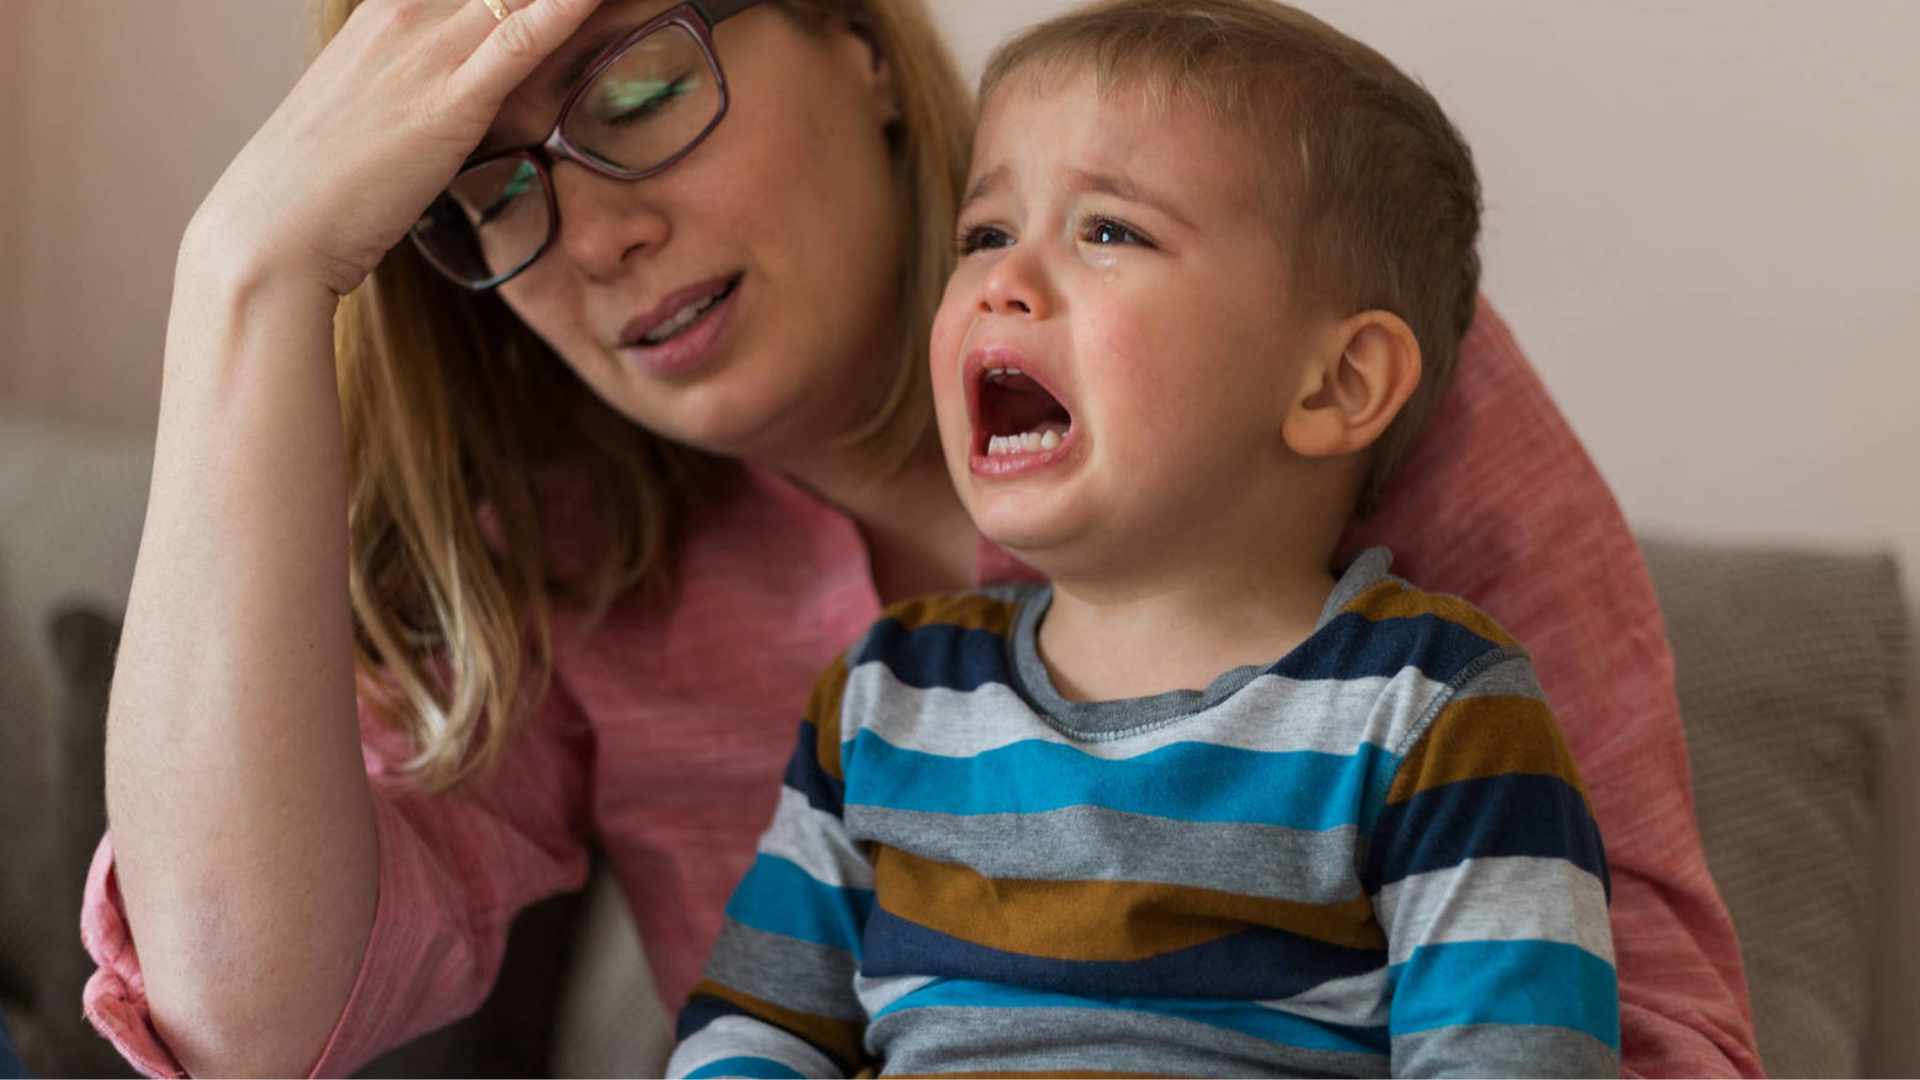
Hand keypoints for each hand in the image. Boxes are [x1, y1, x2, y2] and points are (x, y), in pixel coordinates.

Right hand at [184, 0, 602, 296]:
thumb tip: (466, 95)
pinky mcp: (447, 103)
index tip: (577, 1)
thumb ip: (424, 84)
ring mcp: (426, 52)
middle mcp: (405, 13)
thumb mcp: (376, 109)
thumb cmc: (325, 182)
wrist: (273, 231)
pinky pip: (519, 41)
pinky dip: (563, 12)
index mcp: (389, 9)